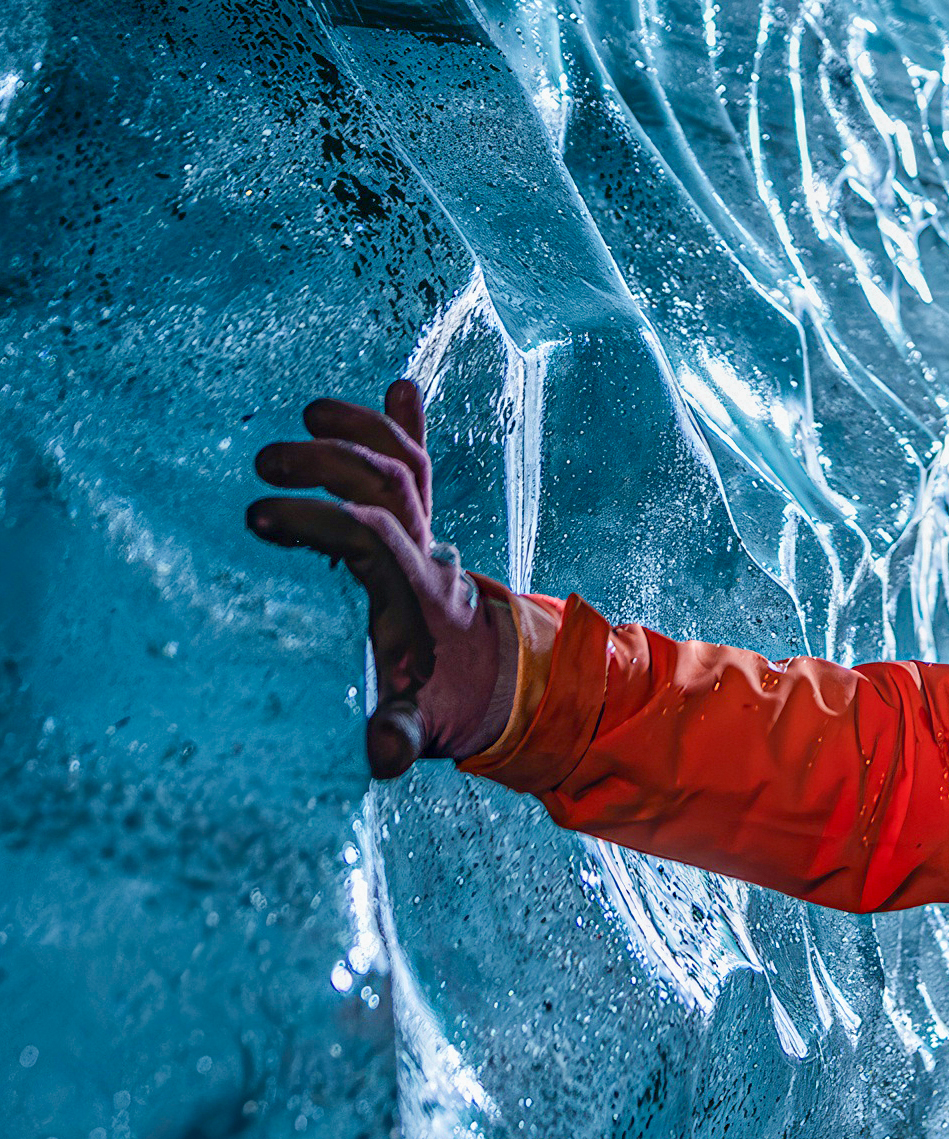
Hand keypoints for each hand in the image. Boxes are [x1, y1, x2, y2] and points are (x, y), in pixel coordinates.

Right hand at [246, 379, 514, 776]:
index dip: (318, 519)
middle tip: (266, 461)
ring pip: (408, 467)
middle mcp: (424, 556)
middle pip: (391, 486)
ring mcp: (427, 538)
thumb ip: (398, 736)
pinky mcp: (422, 531)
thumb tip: (382, 754)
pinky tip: (400, 384)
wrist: (500, 686)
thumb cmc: (444, 704)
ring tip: (312, 410)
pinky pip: (422, 469)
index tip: (258, 515)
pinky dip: (409, 428)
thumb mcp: (419, 727)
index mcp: (412, 595)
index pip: (369, 536)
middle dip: (333, 462)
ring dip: (366, 430)